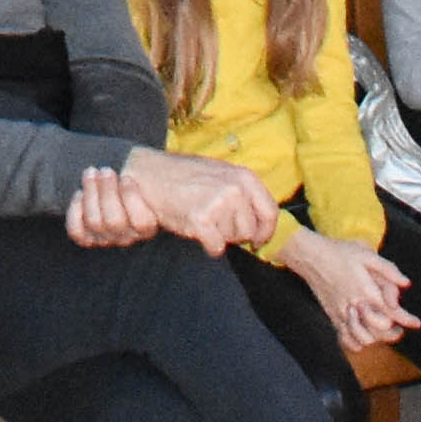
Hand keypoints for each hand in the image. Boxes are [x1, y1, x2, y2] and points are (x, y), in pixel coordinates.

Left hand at [60, 167, 157, 247]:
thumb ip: (159, 176)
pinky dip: (75, 211)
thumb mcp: (152, 174)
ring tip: (91, 173)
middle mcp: (129, 236)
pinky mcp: (89, 236)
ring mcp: (108, 238)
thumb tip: (177, 171)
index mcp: (149, 225)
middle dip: (106, 191)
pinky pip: (77, 232)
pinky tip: (79, 194)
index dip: (130, 198)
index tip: (126, 176)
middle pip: (114, 221)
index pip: (141, 222)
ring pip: (96, 223)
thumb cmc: (139, 175)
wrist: (117, 180)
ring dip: (90, 193)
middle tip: (105, 169)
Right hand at [126, 150, 279, 252]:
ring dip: (219, 236)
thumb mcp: (222, 174)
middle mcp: (235, 188)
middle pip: (249, 230)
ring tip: (203, 217)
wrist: (150, 174)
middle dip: (234, 232)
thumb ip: (244, 193)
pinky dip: (208, 245)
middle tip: (214, 221)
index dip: (264, 231)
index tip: (256, 240)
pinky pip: (216, 247)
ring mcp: (219, 203)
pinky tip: (196, 229)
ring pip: (233, 239)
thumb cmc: (185, 176)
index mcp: (244, 176)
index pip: (270, 213)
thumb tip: (263, 224)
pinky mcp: (202, 219)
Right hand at [273, 227, 416, 351]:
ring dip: (376, 338)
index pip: (392, 313)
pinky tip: (363, 336)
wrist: (311, 256)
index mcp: (366, 291)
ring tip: (383, 332)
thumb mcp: (367, 254)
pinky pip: (345, 338)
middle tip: (400, 328)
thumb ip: (388, 270)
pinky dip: (356, 343)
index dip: (407, 320)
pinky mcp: (332, 316)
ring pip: (363, 338)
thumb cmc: (339, 252)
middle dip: (393, 332)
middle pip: (380, 330)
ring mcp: (342, 313)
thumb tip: (406, 283)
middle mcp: (355, 306)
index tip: (417, 323)